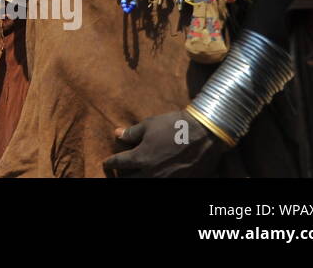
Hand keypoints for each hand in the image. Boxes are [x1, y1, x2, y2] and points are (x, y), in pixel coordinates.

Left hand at [102, 110, 223, 177]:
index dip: (109, 163)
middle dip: (121, 175)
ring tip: (137, 173)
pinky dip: (155, 180)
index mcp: (140, 158)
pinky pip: (163, 186)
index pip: (117, 164)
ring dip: (137, 179)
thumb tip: (117, 134)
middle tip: (121, 171)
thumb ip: (131, 133)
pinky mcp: (180, 183)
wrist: (205, 135)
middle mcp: (151, 173)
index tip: (107, 162)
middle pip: (127, 180)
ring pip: (143, 185)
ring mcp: (166, 181)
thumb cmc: (175, 126)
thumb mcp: (149, 125)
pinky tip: (155, 175)